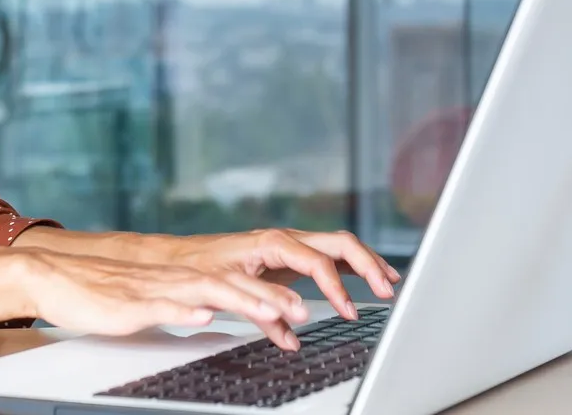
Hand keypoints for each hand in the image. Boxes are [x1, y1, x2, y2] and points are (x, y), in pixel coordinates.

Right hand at [18, 250, 313, 350]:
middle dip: (271, 297)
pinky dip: (185, 308)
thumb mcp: (152, 302)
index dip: (271, 294)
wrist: (54, 279)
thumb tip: (213, 313)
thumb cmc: (100, 293)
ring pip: (205, 291)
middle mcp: (174, 280)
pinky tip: (203, 313)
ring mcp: (154, 291)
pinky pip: (161, 305)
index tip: (303, 309)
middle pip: (232, 285)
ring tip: (271, 311)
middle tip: (304, 311)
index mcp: (182, 280)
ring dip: (241, 300)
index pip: (236, 284)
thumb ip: (183, 305)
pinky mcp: (130, 304)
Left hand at [153, 229, 400, 319]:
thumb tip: (293, 334)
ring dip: (366, 262)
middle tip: (386, 290)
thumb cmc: (202, 269)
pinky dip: (351, 267)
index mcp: (274, 242)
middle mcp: (286, 238)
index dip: (337, 288)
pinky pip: (329, 256)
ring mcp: (291, 244)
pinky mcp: (290, 254)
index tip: (349, 311)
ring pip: (339, 246)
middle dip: (367, 265)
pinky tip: (367, 279)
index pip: (318, 261)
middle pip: (340, 244)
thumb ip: (263, 311)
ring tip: (389, 282)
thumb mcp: (229, 290)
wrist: (182, 258)